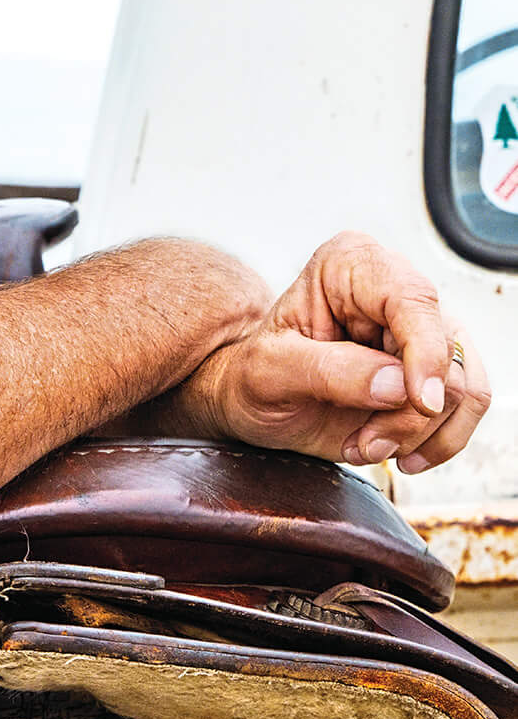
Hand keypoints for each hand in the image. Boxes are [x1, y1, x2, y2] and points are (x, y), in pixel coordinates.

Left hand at [171, 231, 489, 473]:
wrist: (254, 404)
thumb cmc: (252, 378)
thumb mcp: (269, 373)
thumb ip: (328, 371)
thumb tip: (398, 384)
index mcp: (349, 264)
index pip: (412, 299)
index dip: (425, 353)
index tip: (420, 402)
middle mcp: (393, 287)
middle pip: (445, 351)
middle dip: (411, 412)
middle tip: (365, 441)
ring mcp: (418, 329)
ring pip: (465, 385)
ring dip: (421, 431)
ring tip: (369, 445)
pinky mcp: (433, 368)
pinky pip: (467, 407)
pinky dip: (438, 440)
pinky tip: (397, 453)